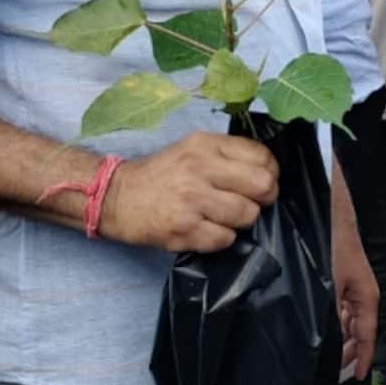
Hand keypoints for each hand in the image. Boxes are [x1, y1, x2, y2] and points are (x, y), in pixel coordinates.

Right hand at [100, 132, 278, 251]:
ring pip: (248, 215)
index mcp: (205, 145)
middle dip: (263, 199)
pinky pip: (226, 239)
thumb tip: (268, 172)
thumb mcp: (192, 149)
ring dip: (240, 221)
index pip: (262, 157)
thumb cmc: (162, 175)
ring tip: (221, 216)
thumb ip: (228, 155)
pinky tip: (205, 229)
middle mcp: (200, 169)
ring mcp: (192, 200)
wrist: (115, 196)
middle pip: (263, 186)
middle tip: (248, 202)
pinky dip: (221, 238)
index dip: (270, 173)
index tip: (259, 182)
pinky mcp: (184, 229)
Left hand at [335, 223, 378, 379]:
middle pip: (359, 333)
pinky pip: (340, 312)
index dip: (364, 359)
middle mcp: (362, 297)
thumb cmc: (335, 248)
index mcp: (367, 299)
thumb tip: (328, 341)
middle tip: (335, 372)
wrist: (334, 217)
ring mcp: (352, 290)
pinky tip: (321, 330)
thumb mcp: (331, 285)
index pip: (368, 336)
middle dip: (349, 353)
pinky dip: (334, 324)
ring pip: (348, 323)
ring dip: (339, 339)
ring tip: (326, 356)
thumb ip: (331, 315)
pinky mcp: (342, 283)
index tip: (359, 377)